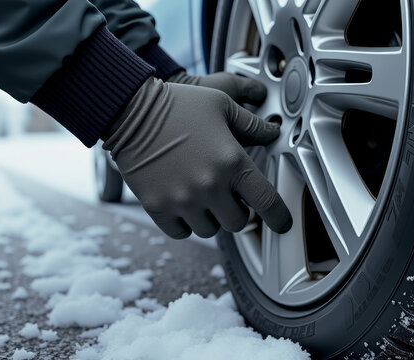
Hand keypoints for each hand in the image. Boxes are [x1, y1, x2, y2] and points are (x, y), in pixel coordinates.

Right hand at [103, 77, 291, 238]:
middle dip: (237, 211)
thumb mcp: (222, 104)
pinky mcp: (157, 207)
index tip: (282, 224)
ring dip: (211, 217)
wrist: (131, 111)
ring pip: (210, 229)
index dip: (279, 218)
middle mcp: (209, 185)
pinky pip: (181, 232)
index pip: (267, 202)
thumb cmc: (179, 105)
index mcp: (231, 161)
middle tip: (228, 195)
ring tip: (202, 195)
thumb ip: (252, 125)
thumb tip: (273, 133)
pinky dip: (186, 224)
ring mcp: (182, 199)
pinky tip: (183, 204)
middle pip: (237, 222)